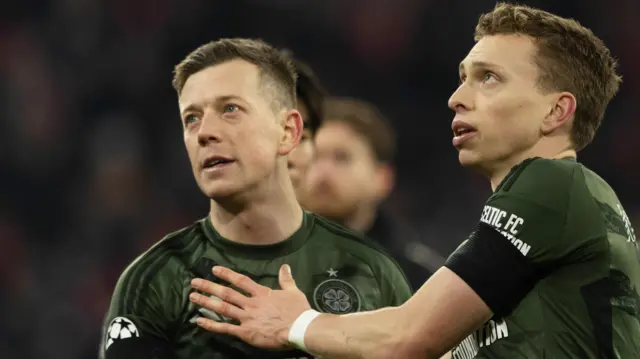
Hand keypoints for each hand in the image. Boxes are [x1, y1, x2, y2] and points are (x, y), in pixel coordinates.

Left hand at [189, 264, 311, 349]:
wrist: (299, 329)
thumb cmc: (297, 311)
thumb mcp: (293, 291)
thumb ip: (286, 279)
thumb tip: (285, 266)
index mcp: (262, 293)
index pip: (240, 281)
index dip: (226, 274)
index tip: (214, 269)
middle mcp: (251, 304)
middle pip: (226, 293)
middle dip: (209, 287)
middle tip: (194, 282)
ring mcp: (247, 318)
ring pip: (223, 309)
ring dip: (206, 302)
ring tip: (193, 297)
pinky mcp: (246, 332)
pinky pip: (225, 328)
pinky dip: (211, 325)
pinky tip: (199, 321)